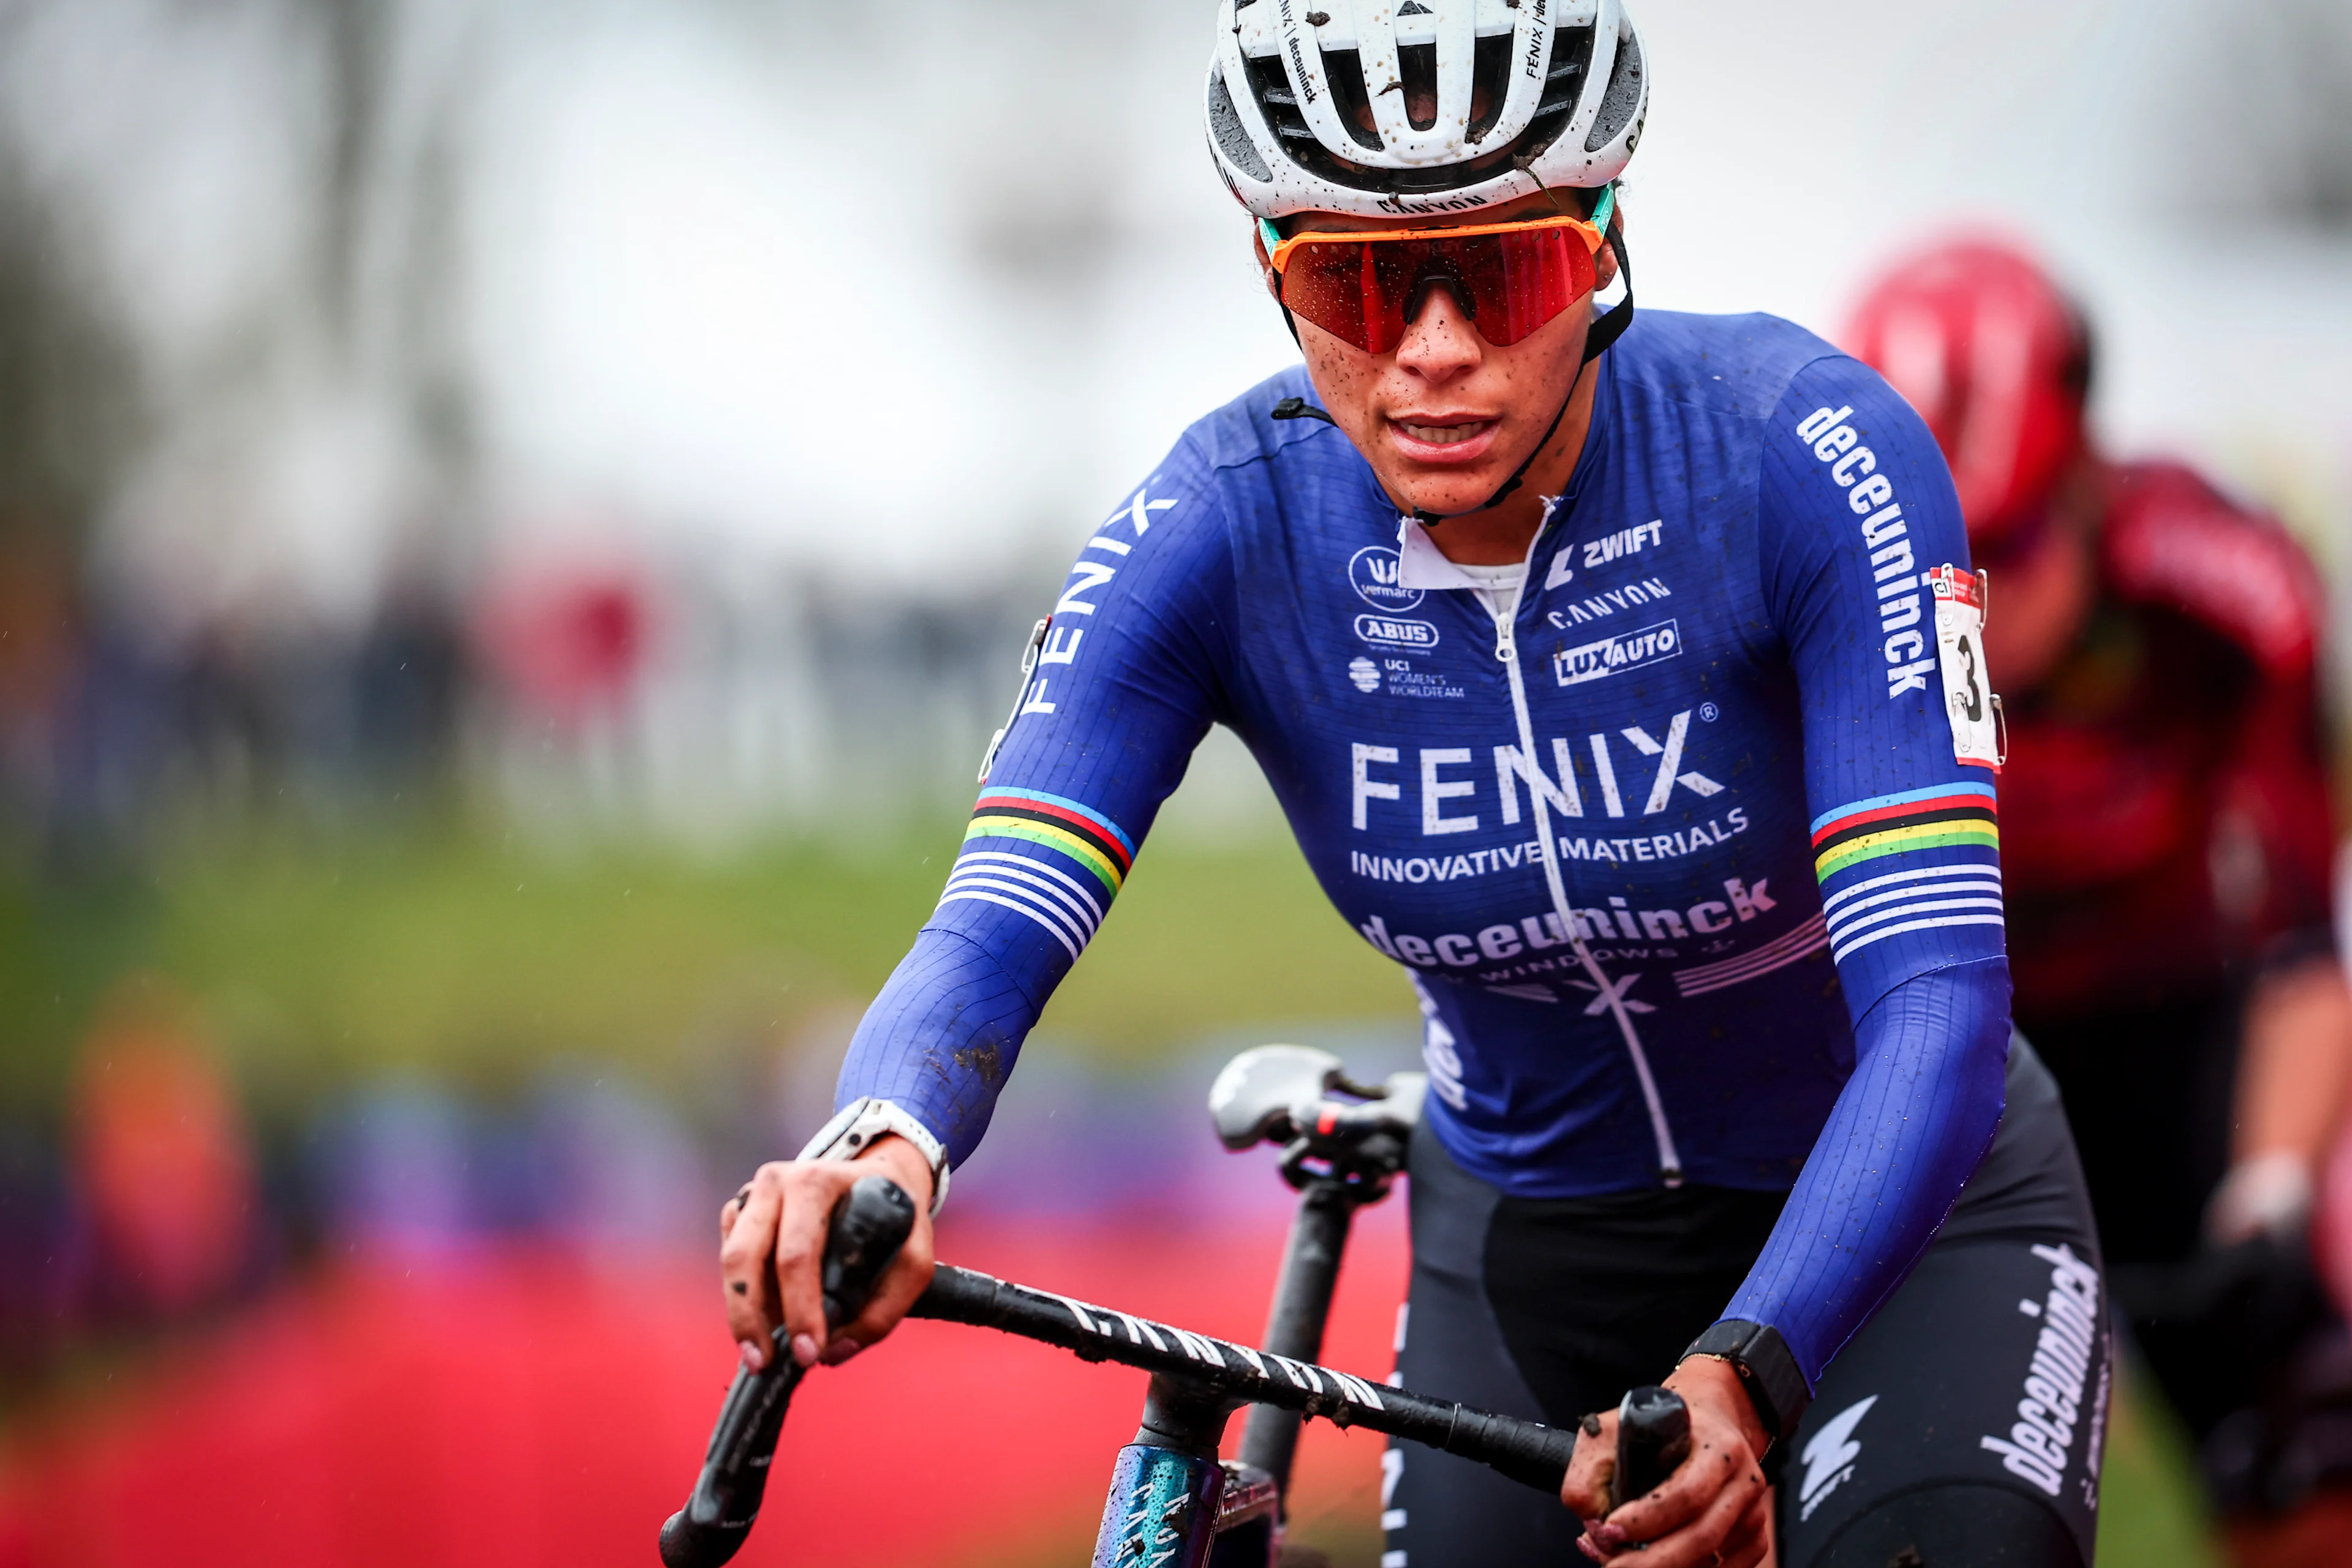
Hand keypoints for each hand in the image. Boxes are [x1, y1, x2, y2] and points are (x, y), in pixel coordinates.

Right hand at [718, 1134, 936, 1372]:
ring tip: (759, 1353)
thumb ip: (885, 1310)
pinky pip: (728, 1255)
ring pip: (730, 1259)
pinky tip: (763, 1315)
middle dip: (750, 1317)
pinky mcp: (741, 1209)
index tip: (809, 1352)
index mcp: (818, 1183)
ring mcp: (754, 1194)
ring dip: (741, 1312)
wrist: (881, 1174)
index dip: (799, 1309)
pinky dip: (741, 1291)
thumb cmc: (896, 1217)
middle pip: (745, 1256)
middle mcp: (778, 1182)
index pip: (798, 1255)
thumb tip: (835, 1352)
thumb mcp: (913, 1257)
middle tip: (764, 1362)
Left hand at [1562, 1357, 1772, 1567]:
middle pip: (1703, 1534)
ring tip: (1623, 1562)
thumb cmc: (1658, 1426)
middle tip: (1612, 1567)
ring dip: (1668, 1567)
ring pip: (1715, 1558)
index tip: (1609, 1530)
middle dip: (1653, 1560)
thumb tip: (1589, 1519)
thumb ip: (1590, 1472)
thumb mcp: (1616, 1429)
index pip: (1687, 1492)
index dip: (1648, 1518)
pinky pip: (1728, 1567)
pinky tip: (1657, 1562)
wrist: (1708, 1417)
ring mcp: (1754, 1510)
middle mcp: (1744, 1479)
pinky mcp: (1756, 1535)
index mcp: (1717, 1446)